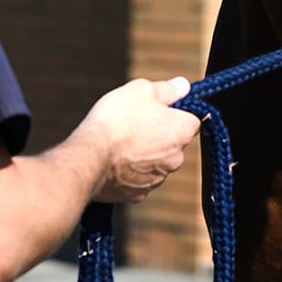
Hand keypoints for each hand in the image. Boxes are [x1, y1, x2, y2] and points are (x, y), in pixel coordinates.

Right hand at [81, 77, 201, 203]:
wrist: (90, 155)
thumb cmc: (117, 120)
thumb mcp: (142, 89)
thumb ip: (168, 89)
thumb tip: (183, 86)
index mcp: (182, 132)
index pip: (192, 120)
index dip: (175, 112)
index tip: (159, 109)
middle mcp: (175, 159)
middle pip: (173, 143)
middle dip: (159, 134)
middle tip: (135, 124)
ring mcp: (156, 179)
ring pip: (156, 162)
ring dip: (144, 154)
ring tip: (120, 143)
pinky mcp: (137, 194)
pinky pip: (138, 179)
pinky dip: (130, 171)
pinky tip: (114, 161)